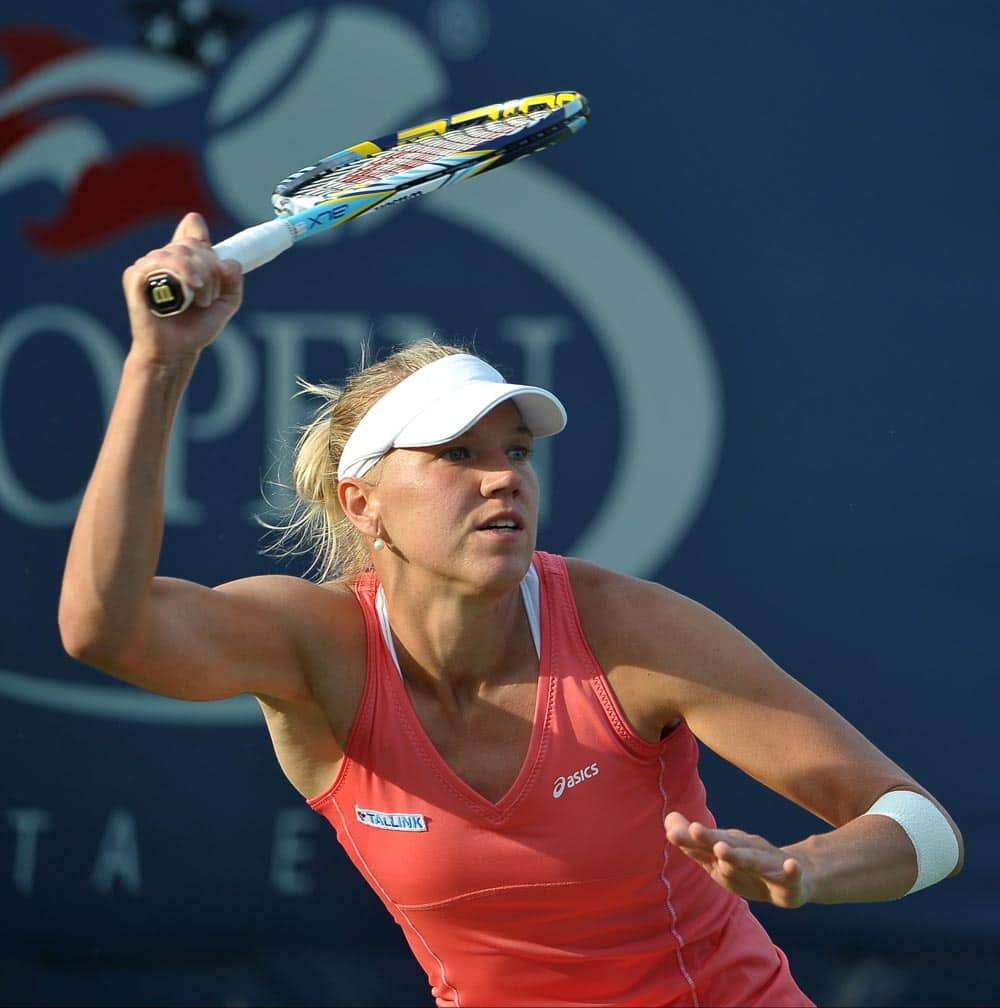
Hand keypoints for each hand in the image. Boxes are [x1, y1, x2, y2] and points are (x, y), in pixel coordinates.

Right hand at [122, 212, 242, 363]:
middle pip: (194, 244)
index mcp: (186, 260)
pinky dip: (180, 272)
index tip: (215, 261)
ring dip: (199, 275)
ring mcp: (150, 265)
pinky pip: (158, 261)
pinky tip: (191, 287)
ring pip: (180, 252)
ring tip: (201, 301)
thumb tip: (229, 262)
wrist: (176, 351)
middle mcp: (166, 258)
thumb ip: (233, 282)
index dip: (203, 237)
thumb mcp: (226, 303)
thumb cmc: (196, 328)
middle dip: (210, 270)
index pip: (192, 227)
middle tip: (209, 298)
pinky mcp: (136, 276)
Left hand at [664, 811, 811, 907]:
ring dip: (738, 855)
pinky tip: (792, 866)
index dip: (690, 839)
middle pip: (727, 845)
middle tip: (694, 830)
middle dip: (710, 839)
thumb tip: (667, 821)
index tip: (670, 831)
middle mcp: (748, 851)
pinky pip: (793, 875)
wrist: (797, 874)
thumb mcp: (722, 855)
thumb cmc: (750, 863)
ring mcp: (770, 864)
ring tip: (722, 849)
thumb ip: (695, 843)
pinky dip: (792, 870)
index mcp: (731, 847)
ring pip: (753, 859)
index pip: (706, 842)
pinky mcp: (791, 881)